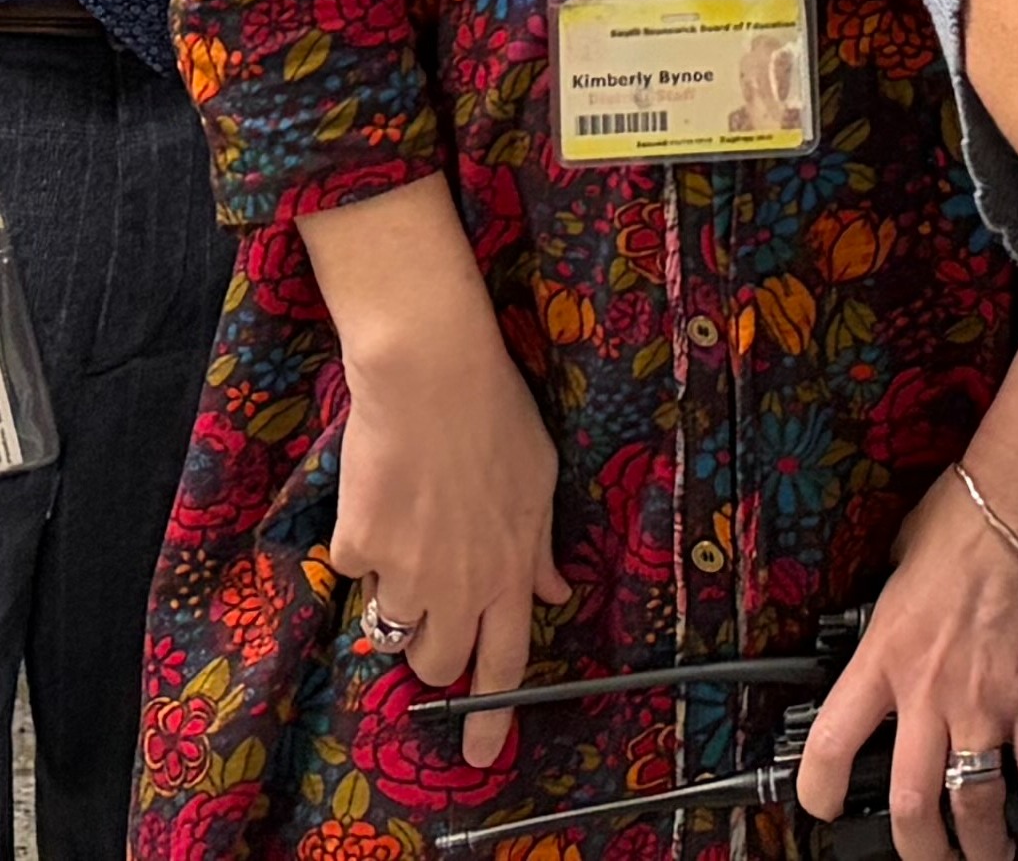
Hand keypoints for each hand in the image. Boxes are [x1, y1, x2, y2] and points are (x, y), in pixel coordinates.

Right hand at [328, 311, 568, 767]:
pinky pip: (355, 571)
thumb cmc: (495, 413)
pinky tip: (382, 494)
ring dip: (396, 594)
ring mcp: (405, 570)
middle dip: (432, 647)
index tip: (479, 754)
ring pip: (392, 626)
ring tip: (410, 527)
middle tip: (432, 600)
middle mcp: (459, 583)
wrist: (430, 373)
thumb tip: (552, 594)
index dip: (489, 715)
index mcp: (508, 568)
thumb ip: (539, 546)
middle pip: (436, 663)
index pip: (502, 663)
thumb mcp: (539, 478)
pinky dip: (364, 545)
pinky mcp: (358, 549)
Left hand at [794, 459, 1017, 860]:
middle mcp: (931, 689)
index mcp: (886, 654)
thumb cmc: (964, 514)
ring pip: (974, 804)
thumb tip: (889, 612)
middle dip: (919, 849)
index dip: (819, 790)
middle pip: (911, 805)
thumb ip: (892, 606)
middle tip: (927, 857)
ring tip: (987, 854)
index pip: (830, 744)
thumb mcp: (901, 560)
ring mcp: (987, 698)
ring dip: (980, 844)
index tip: (825, 806)